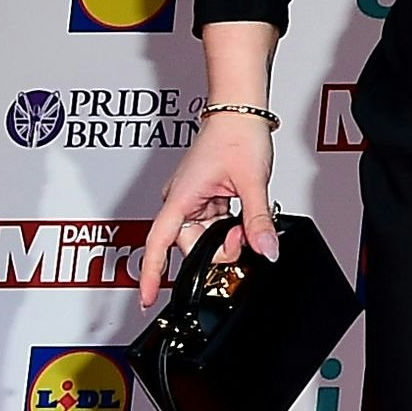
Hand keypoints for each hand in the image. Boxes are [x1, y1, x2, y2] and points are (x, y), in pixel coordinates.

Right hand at [139, 117, 279, 306]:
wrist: (240, 112)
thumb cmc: (237, 135)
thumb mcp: (252, 183)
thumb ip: (259, 220)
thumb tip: (265, 249)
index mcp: (180, 198)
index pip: (158, 244)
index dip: (151, 274)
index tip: (146, 298)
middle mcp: (179, 201)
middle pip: (192, 246)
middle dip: (220, 247)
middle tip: (244, 231)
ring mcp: (191, 200)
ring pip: (204, 237)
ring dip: (226, 235)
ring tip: (244, 215)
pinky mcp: (203, 197)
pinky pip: (212, 224)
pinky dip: (228, 225)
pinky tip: (240, 213)